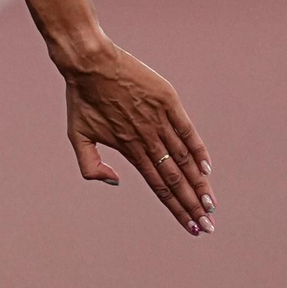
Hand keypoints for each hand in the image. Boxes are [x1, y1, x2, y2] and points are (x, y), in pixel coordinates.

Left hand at [64, 38, 217, 235]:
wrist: (88, 61)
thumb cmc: (82, 98)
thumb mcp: (76, 135)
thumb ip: (91, 165)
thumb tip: (116, 182)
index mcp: (128, 148)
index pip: (158, 186)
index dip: (175, 208)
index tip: (190, 226)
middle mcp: (146, 137)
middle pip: (175, 178)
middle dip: (193, 204)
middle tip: (209, 226)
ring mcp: (158, 118)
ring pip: (184, 158)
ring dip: (199, 182)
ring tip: (211, 204)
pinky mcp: (167, 100)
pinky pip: (187, 129)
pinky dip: (198, 149)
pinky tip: (207, 168)